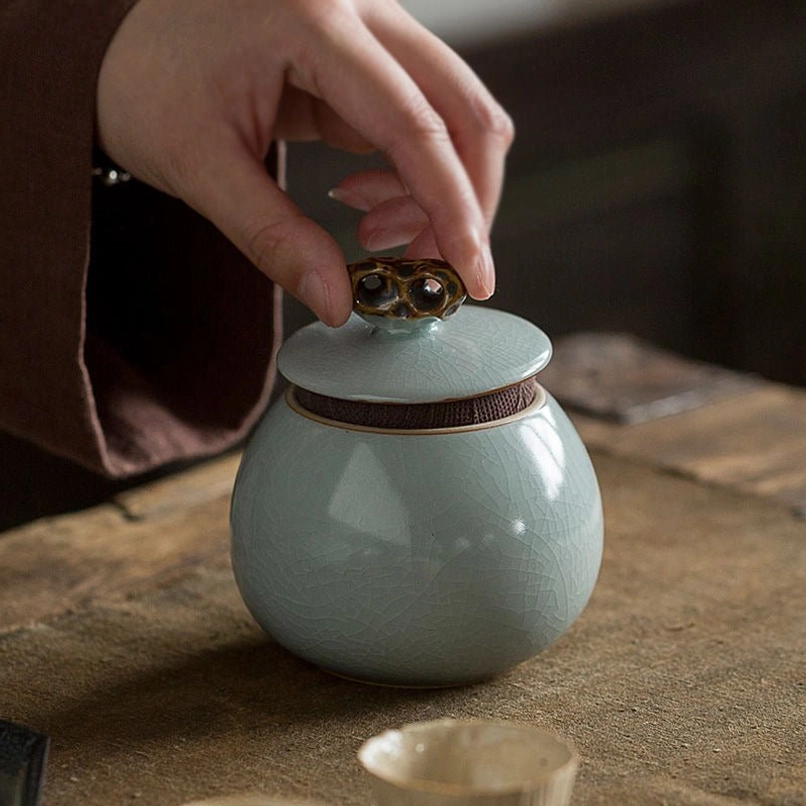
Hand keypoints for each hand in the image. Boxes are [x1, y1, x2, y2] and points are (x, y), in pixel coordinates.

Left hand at [96, 0, 513, 325]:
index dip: (453, 208)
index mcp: (313, 19)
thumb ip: (274, 239)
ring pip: (454, 118)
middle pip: (464, 110)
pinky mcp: (366, 61)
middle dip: (464, 204)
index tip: (472, 275)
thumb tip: (338, 303)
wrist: (121, 47)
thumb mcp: (199, 167)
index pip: (414, 123)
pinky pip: (422, 123)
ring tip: (379, 240)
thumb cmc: (146, 84)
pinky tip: (367, 208)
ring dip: (440, 196)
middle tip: (435, 272)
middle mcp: (358, 10)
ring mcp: (369, 31)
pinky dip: (415, 180)